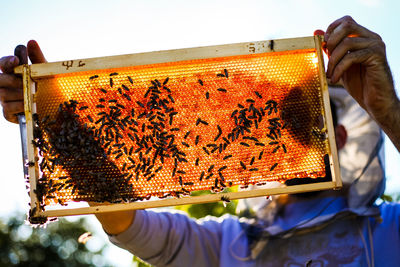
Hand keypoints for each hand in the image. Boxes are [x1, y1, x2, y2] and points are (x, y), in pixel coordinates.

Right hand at [0, 40, 45, 122]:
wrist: (57, 108)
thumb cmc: (49, 87)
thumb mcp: (46, 72)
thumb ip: (37, 58)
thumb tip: (31, 41)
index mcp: (13, 73)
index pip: (3, 64)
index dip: (7, 61)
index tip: (16, 61)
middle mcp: (6, 85)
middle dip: (11, 80)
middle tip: (25, 82)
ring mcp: (6, 100)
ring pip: (2, 94)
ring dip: (18, 94)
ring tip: (31, 94)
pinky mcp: (9, 114)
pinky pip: (7, 109)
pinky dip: (18, 106)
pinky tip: (28, 104)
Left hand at [317, 16, 399, 151]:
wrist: (376, 102)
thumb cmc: (359, 84)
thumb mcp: (340, 65)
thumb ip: (331, 49)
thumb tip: (316, 31)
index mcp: (364, 37)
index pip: (346, 21)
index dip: (331, 30)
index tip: (323, 47)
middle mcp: (372, 38)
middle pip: (347, 25)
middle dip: (331, 41)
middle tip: (325, 58)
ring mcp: (376, 46)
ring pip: (346, 42)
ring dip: (332, 60)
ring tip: (329, 74)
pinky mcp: (377, 56)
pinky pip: (351, 57)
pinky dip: (339, 68)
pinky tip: (335, 79)